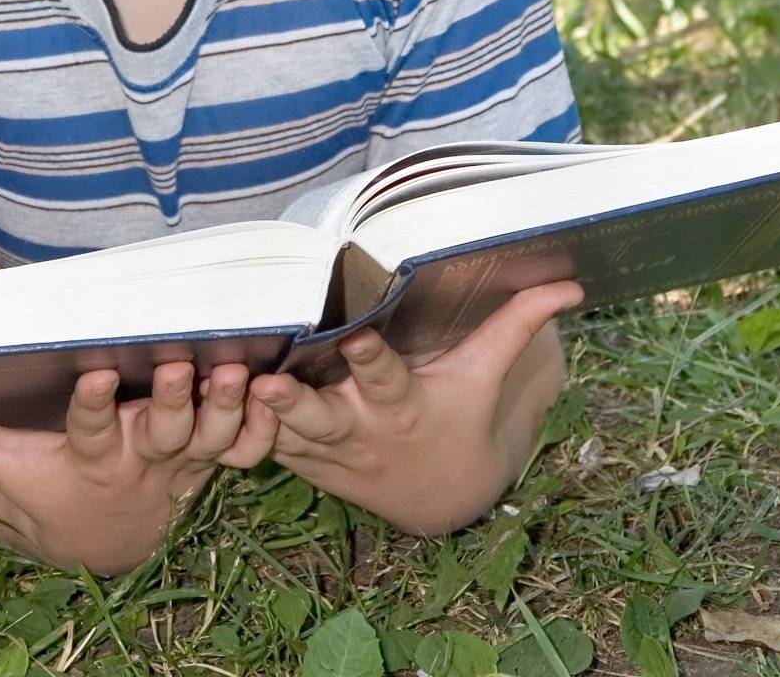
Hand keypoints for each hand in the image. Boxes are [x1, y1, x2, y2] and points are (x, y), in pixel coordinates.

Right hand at [0, 359, 254, 574]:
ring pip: (213, 434)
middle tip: (180, 366)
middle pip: (163, 428)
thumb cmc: (53, 491)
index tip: (100, 375)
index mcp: (93, 454)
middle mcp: (143, 455)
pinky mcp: (214, 454)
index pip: (91, 427)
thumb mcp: (10, 468)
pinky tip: (275, 395)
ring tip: (235, 373)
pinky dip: (264, 429)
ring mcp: (185, 457)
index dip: (96, 404)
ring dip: (226, 407)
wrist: (107, 539)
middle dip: (173, 399)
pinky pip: (247, 448)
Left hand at [245, 280, 583, 535]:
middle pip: (323, 415)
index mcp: (402, 405)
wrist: (439, 495)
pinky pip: (266, 447)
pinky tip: (207, 404)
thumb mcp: (484, 374)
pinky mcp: (302, 459)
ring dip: (256, 416)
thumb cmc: (460, 415)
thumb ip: (516, 324)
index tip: (357, 336)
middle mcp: (360, 429)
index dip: (370, 360)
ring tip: (227, 388)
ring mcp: (326, 449)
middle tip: (270, 382)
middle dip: (296, 402)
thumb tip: (572, 285)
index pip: (385, 379)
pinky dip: (239, 431)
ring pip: (284, 433)